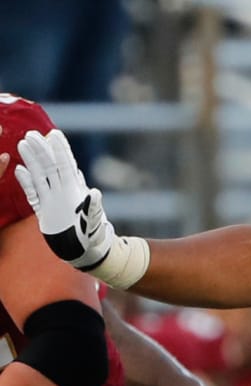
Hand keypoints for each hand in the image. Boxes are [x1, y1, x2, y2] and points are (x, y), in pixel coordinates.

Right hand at [14, 129, 114, 269]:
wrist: (85, 251)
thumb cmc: (93, 236)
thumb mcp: (94, 222)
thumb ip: (92, 208)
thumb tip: (95, 193)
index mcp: (75, 191)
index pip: (66, 166)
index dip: (60, 151)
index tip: (53, 134)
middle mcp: (63, 192)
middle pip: (50, 166)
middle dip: (42, 150)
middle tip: (32, 134)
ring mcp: (52, 200)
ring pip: (39, 176)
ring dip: (31, 161)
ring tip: (23, 144)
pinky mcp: (43, 211)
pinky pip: (32, 193)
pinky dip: (26, 182)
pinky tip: (18, 170)